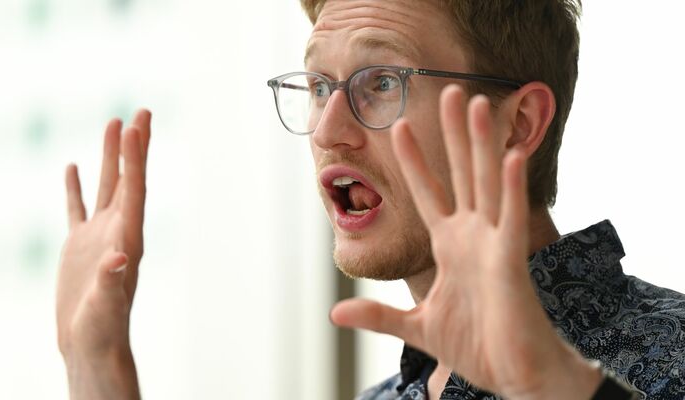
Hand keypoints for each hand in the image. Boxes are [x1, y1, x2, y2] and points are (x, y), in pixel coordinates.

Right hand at [56, 110, 150, 398]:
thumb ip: (110, 281)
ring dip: (109, 156)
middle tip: (143, 111)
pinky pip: (77, 207)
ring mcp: (98, 235)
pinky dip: (75, 186)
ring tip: (113, 122)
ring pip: (105, 186)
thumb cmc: (102, 329)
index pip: (134, 191)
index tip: (135, 127)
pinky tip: (72, 165)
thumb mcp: (106, 305)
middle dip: (134, 146)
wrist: (90, 344)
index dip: (135, 159)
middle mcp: (118, 230)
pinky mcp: (79, 245)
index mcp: (129, 239)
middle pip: (129, 179)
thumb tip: (117, 257)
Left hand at [330, 86, 598, 398]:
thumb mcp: (417, 327)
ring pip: (487, 182)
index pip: (428, 193)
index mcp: (451, 246)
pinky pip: (511, 217)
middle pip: (461, 173)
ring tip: (478, 104)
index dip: (414, 160)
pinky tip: (511, 154)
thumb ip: (379, 315)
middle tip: (452, 90)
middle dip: (455, 132)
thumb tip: (336, 313)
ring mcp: (493, 244)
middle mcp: (473, 236)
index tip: (397, 126)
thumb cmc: (476, 347)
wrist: (513, 375)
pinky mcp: (511, 261)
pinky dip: (511, 186)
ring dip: (483, 143)